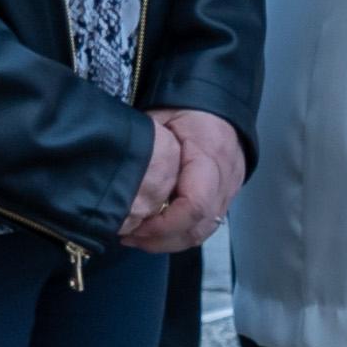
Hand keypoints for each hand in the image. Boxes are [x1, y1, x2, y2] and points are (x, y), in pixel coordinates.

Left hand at [117, 108, 241, 254]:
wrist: (220, 105)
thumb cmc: (186, 110)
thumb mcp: (159, 119)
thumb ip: (143, 147)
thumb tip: (117, 175)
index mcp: (209, 157)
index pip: (194, 206)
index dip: (164, 225)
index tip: (137, 226)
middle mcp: (225, 180)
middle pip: (199, 227)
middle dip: (162, 240)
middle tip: (130, 238)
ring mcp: (229, 192)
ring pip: (203, 232)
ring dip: (170, 242)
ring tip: (139, 238)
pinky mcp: (226, 198)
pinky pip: (205, 226)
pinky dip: (181, 234)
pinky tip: (157, 231)